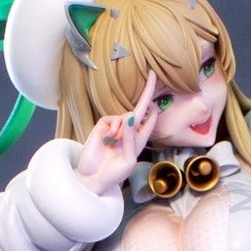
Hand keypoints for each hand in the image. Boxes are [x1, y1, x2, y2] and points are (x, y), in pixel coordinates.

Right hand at [75, 70, 159, 195]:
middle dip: (146, 92)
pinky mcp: (104, 125)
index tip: (157, 91)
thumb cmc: (114, 173)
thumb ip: (131, 138)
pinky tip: (107, 141)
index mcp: (139, 139)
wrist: (93, 177)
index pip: (150, 119)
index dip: (154, 106)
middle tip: (151, 73)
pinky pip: (114, 119)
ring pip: (126, 117)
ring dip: (122, 132)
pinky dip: (113, 130)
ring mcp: (116, 127)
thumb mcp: (129, 159)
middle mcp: (129, 131)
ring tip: (113, 146)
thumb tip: (130, 115)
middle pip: (140, 109)